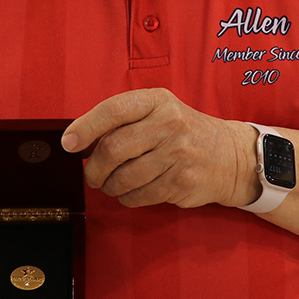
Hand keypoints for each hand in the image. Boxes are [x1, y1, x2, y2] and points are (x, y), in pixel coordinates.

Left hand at [62, 88, 258, 208]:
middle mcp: (169, 124)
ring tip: (111, 183)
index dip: (85, 127)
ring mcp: (177, 155)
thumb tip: (79, 141)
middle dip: (93, 167)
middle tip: (91, 174)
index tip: (68, 142)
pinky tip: (131, 191)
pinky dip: (126, 197)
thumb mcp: (158, 112)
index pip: (113, 110)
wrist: (229, 156)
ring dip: (109, 185)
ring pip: (123, 177)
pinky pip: (139, 195)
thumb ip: (123, 121)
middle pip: (113, 149)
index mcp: (157, 101)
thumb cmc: (183, 132)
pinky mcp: (181, 182)